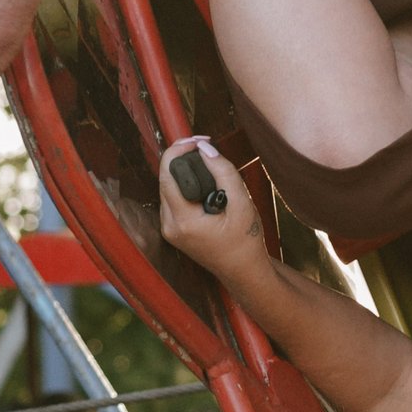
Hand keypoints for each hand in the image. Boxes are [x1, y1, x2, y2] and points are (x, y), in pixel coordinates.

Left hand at [156, 135, 270, 285]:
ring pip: (168, 186)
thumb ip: (224, 173)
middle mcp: (170, 225)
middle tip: (204, 144)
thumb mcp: (242, 204)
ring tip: (206, 159)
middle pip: (165, 178)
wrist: (243, 271)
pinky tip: (202, 179)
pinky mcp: (173, 228)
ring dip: (183, 170)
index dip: (180, 150)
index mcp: (184, 221)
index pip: (168, 174)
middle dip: (182, 157)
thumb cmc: (246, 241)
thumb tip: (205, 148)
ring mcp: (169, 228)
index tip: (199, 141)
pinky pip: (173, 197)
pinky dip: (185, 184)